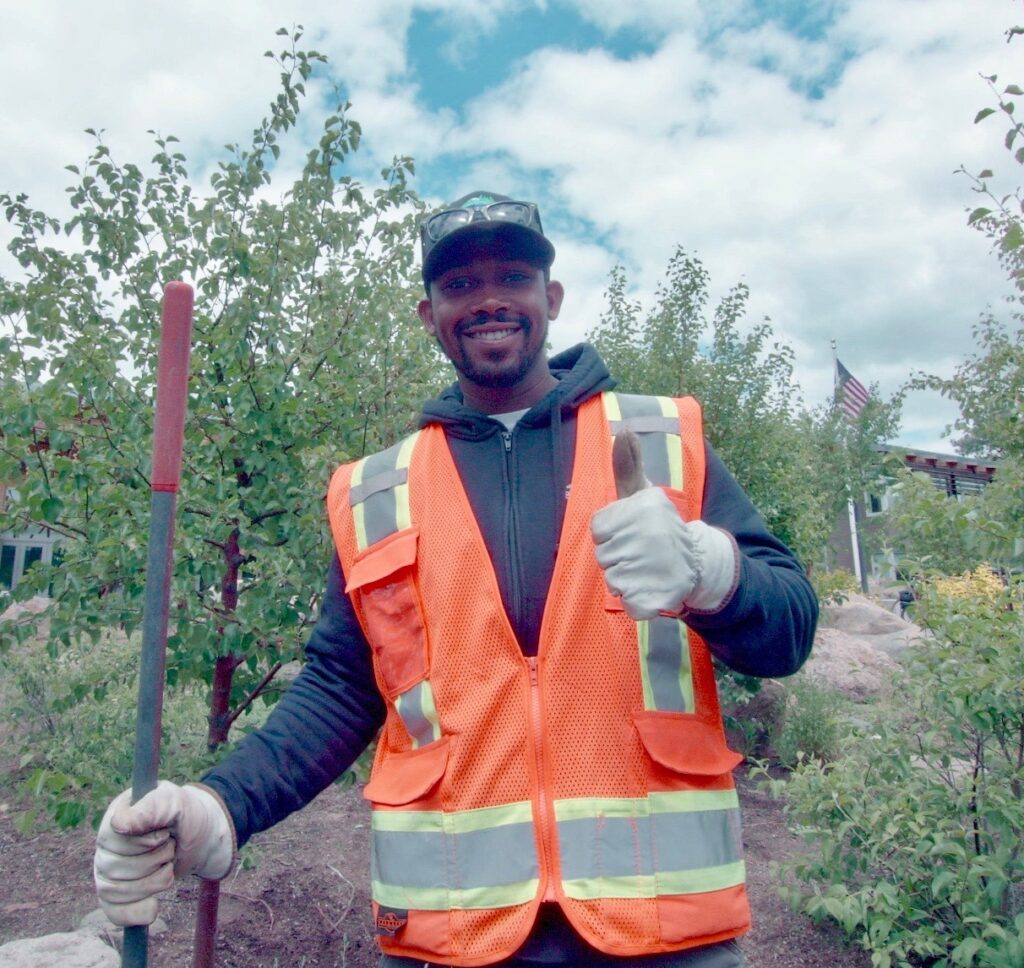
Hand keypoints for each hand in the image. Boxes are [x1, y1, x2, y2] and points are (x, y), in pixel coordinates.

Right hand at [94, 781, 233, 925]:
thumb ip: (151, 808)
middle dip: (154, 861)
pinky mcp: (118, 894)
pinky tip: (153, 906)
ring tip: (168, 864)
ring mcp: (108, 871)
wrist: (202, 838)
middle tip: (170, 846)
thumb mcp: (175, 803)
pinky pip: (114, 912)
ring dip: (152, 882)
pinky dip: (136, 912)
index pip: (111, 839)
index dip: (142, 843)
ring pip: (114, 892)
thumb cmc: (186, 815)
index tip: (164, 834)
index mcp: (115, 816)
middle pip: (112, 868)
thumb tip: (119, 824)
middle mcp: (106, 845)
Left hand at [590, 430, 737, 619]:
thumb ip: (628, 465)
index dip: (612, 535)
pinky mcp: (656, 599)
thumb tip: (624, 429)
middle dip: (619, 558)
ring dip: (627, 580)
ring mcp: (652, 570)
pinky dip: (637, 602)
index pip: (599, 531)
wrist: (698, 563)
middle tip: (644, 553)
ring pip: (614, 581)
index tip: (634, 532)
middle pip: (604, 557)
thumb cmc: (659, 526)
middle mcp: (648, 539)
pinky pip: (629, 604)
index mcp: (641, 512)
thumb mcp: (643, 494)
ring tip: (649, 570)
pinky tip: (653, 589)